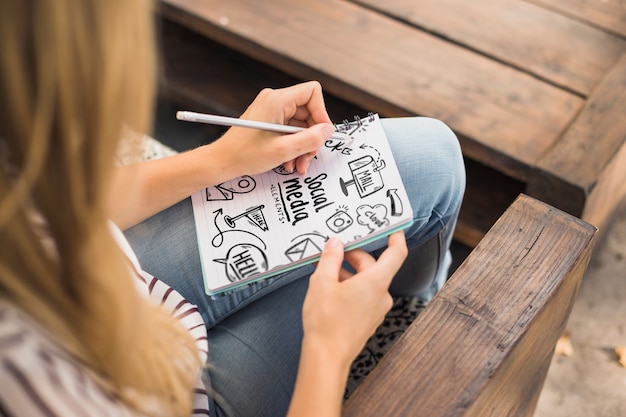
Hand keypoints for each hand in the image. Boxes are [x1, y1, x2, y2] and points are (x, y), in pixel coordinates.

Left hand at [211, 81, 334, 178]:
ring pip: (300, 124)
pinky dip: (293, 146)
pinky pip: (290, 130)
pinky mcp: (269, 121)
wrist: (222, 161)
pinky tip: (289, 161)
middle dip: (311, 137)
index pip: (312, 92)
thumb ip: (310, 139)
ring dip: (303, 146)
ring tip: (297, 164)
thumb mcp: (283, 150)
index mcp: (277, 100)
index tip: (322, 133)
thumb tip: (328, 130)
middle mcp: (275, 101)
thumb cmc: (244, 154)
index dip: (321, 113)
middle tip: (309, 157)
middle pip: (308, 112)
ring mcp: (272, 111)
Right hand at [301, 232, 407, 365]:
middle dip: (353, 256)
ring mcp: (376, 309)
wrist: (326, 357)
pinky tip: (329, 288)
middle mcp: (381, 295)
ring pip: (366, 281)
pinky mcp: (368, 319)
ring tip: (324, 270)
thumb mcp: (322, 282)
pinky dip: (349, 287)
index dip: (395, 236)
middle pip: (374, 265)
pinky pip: (363, 295)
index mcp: (376, 282)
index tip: (390, 226)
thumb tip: (335, 243)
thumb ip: (330, 258)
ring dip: (348, 272)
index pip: (396, 252)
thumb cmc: (326, 321)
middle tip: (333, 250)